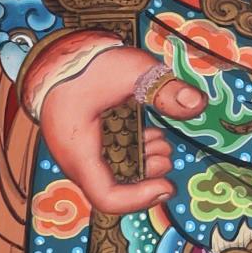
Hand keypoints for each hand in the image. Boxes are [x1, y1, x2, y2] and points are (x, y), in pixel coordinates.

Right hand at [37, 43, 203, 214]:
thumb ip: (164, 89)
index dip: (141, 199)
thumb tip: (198, 104)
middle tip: (165, 150)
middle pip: (114, 189)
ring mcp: (79, 153)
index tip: (168, 184)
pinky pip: (110, 161)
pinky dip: (133, 152)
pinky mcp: (85, 144)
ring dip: (143, 163)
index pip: (108, 198)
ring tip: (159, 139)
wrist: (53, 54)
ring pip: (113, 175)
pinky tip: (148, 134)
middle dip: (147, 174)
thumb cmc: (84, 63)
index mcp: (79, 152)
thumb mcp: (130, 70)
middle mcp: (76, 160)